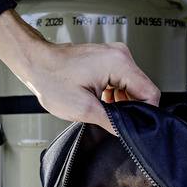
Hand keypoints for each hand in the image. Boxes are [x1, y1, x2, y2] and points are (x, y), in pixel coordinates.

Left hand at [0, 10, 159, 132]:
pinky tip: (102, 102)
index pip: (151, 93)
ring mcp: (115, 55)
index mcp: (119, 63)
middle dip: (131, 108)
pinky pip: (122, 81)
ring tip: (103, 110)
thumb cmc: (52, 80)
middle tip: (114, 120)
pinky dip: (115, 94)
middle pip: (143, 89)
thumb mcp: (84, 109)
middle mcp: (120, 55)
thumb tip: (130, 132)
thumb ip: (113, 122)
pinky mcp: (108, 59)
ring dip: (122, 102)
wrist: (36, 64)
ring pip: (133, 86)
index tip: (134, 126)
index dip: (145, 113)